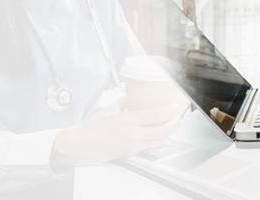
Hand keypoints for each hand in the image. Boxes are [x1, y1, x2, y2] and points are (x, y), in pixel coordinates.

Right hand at [51, 103, 187, 167]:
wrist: (81, 147)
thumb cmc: (91, 129)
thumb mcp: (107, 112)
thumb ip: (121, 104)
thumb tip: (129, 97)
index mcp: (126, 120)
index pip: (154, 115)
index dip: (168, 111)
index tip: (176, 107)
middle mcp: (132, 133)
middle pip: (162, 130)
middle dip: (174, 123)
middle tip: (178, 117)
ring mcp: (133, 145)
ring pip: (159, 140)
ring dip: (169, 132)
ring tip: (173, 125)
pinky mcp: (131, 153)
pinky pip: (151, 148)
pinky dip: (160, 142)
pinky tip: (164, 138)